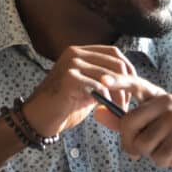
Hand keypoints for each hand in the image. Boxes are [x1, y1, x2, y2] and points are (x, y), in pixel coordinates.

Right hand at [21, 45, 135, 136]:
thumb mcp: (88, 87)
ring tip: (118, 110)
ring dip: (119, 95)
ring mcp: (71, 64)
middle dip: (127, 84)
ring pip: (109, 76)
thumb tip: (127, 79)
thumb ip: (103, 79)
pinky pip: (99, 86)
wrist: (38, 119)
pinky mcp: (69, 78)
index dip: (128, 69)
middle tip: (127, 104)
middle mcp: (75, 53)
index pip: (114, 53)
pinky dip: (107, 100)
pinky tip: (106, 110)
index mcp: (80, 52)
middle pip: (115, 63)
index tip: (133, 87)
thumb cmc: (64, 106)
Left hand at [93, 75, 171, 171]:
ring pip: (142, 143)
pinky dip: (162, 162)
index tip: (102, 81)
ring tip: (163, 149)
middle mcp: (167, 102)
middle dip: (129, 143)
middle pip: (129, 123)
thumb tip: (97, 112)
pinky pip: (157, 156)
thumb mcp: (147, 127)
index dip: (119, 82)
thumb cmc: (171, 138)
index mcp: (157, 96)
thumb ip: (121, 121)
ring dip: (149, 154)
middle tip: (140, 151)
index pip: (136, 84)